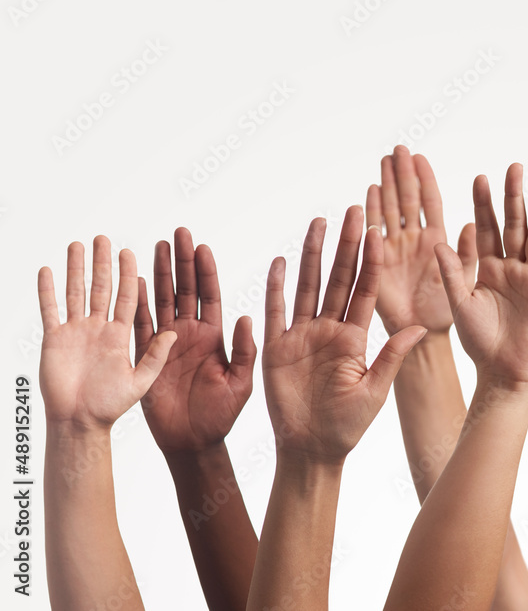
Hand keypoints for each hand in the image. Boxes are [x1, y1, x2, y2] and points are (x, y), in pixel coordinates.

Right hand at [38, 236, 175, 430]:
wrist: (80, 424)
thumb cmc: (112, 407)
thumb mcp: (143, 382)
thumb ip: (156, 357)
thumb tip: (175, 332)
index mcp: (122, 335)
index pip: (128, 297)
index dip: (128, 274)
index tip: (131, 252)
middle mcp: (99, 329)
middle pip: (102, 288)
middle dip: (103, 263)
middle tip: (103, 238)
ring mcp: (76, 332)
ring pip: (76, 293)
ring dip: (75, 269)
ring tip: (76, 245)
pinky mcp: (54, 340)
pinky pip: (50, 310)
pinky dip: (47, 291)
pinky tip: (47, 270)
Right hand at [134, 228, 256, 453]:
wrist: (193, 442)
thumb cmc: (221, 415)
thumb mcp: (240, 382)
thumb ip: (244, 350)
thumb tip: (246, 317)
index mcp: (215, 336)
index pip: (211, 295)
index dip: (206, 271)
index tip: (202, 246)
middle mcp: (191, 333)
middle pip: (185, 289)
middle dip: (181, 261)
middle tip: (178, 233)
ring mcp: (167, 343)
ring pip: (162, 300)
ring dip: (158, 273)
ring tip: (156, 246)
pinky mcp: (146, 356)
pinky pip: (140, 325)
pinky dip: (137, 304)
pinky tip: (133, 281)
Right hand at [262, 208, 426, 464]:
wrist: (312, 451)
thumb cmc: (347, 426)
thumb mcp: (376, 389)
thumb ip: (392, 356)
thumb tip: (420, 330)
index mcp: (354, 337)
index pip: (364, 291)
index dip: (370, 262)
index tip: (378, 231)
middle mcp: (329, 330)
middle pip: (338, 279)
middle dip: (346, 245)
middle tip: (354, 210)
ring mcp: (301, 336)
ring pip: (308, 286)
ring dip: (313, 255)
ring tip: (320, 221)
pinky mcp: (275, 348)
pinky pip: (276, 312)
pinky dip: (276, 288)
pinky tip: (281, 260)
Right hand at [366, 145, 476, 334]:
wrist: (420, 335)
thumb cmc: (442, 312)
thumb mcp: (462, 281)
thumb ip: (465, 255)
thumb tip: (471, 225)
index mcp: (435, 240)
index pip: (429, 203)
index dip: (424, 179)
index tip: (419, 156)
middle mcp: (413, 239)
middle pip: (407, 199)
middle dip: (403, 173)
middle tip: (399, 148)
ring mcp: (394, 248)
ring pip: (390, 210)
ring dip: (387, 184)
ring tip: (385, 160)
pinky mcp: (379, 261)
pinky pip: (374, 232)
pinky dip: (372, 212)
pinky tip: (372, 190)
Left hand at [434, 164, 527, 391]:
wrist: (501, 371)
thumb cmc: (478, 341)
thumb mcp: (459, 303)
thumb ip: (451, 274)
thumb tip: (436, 244)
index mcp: (487, 267)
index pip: (485, 228)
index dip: (483, 204)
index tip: (480, 177)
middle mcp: (510, 266)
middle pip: (512, 224)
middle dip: (512, 196)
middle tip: (513, 167)